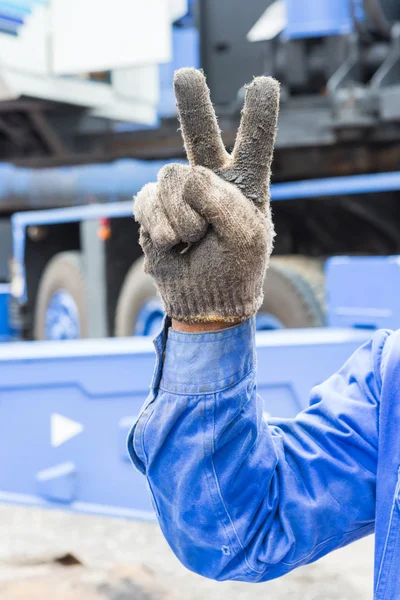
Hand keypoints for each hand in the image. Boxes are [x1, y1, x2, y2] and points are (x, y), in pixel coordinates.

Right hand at [134, 68, 279, 323]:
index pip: (254, 142)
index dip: (258, 114)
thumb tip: (188, 176)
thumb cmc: (236, 268)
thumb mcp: (247, 237)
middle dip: (192, 104)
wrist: (206, 299)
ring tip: (194, 240)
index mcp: (246, 182)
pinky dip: (160, 226)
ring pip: (170, 177)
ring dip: (182, 218)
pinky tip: (172, 243)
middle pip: (199, 132)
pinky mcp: (152, 206)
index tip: (262, 84)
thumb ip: (224, 202)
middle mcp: (211, 180)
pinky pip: (146, 199)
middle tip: (185, 75)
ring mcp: (179, 192)